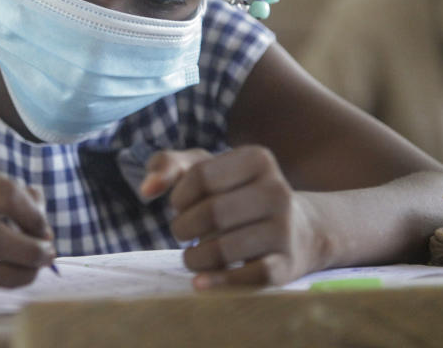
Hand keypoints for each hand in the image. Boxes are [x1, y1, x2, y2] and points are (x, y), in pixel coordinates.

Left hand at [143, 146, 323, 289]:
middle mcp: (277, 190)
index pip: (201, 176)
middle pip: (211, 213)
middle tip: (182, 234)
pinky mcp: (287, 264)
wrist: (296, 229)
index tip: (180, 206)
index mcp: (257, 158)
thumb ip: (168, 166)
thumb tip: (146, 189)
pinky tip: (200, 282)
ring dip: (195, 259)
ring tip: (192, 257)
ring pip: (225, 249)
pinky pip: (249, 277)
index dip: (179, 196)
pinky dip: (218, 283)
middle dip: (183, 228)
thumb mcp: (203, 169)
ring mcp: (285, 228)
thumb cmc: (235, 194)